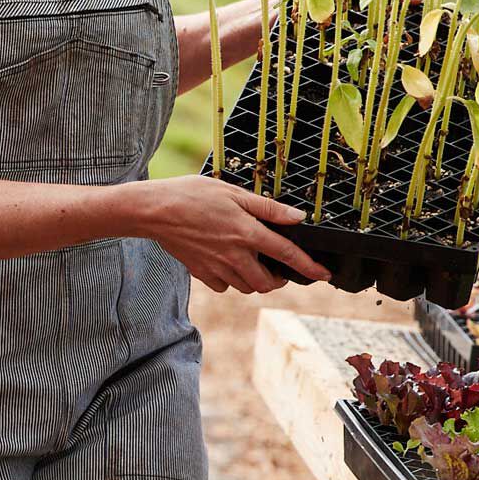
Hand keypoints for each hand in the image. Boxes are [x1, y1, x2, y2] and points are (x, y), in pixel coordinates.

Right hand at [120, 177, 330, 293]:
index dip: (309, 267)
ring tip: (253, 263)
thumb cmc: (192, 194)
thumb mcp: (233, 192)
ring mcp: (217, 267)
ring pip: (246, 287)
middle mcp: (235, 255)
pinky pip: (224, 286)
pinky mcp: (201, 273)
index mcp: (247, 232)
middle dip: (279, 280)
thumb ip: (267, 208)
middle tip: (279, 268)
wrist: (154, 211)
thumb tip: (297, 218)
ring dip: (256, 280)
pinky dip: (231, 280)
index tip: (324, 275)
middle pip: (267, 283)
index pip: (287, 255)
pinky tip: (227, 263)